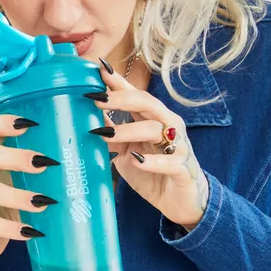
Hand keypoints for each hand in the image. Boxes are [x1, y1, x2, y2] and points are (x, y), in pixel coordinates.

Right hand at [0, 114, 60, 270]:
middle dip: (18, 158)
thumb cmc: (3, 200)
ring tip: (44, 202)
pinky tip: (32, 231)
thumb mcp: (14, 179)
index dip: (6, 123)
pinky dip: (12, 228)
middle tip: (45, 163)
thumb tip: (93, 155)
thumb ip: (37, 167)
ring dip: (19, 196)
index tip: (30, 124)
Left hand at [93, 61, 210, 230]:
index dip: (118, 82)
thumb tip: (87, 116)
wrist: (179, 201)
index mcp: (153, 120)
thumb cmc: (153, 172)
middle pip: (147, 103)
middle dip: (122, 99)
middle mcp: (168, 127)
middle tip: (98, 99)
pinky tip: (138, 160)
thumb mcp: (126, 151)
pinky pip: (171, 162)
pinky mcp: (183, 170)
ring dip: (129, 130)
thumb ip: (113, 133)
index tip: (99, 70)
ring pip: (156, 129)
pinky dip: (154, 161)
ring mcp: (178, 147)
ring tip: (107, 134)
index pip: (135, 95)